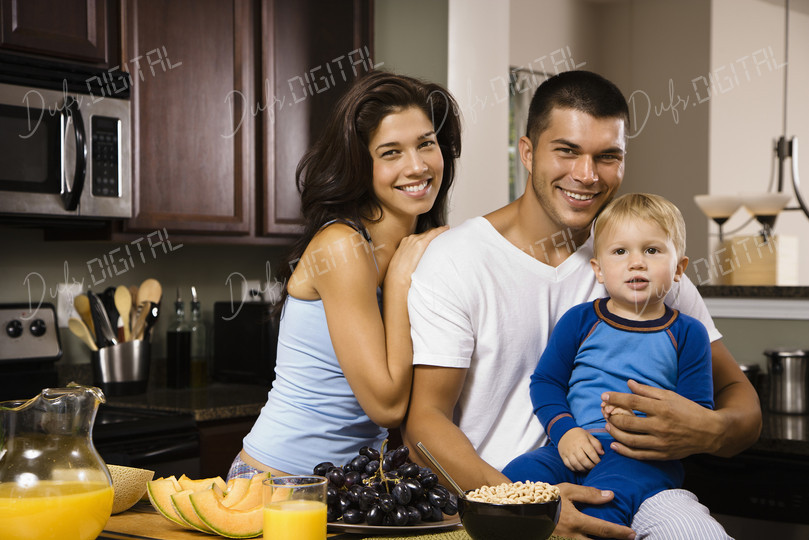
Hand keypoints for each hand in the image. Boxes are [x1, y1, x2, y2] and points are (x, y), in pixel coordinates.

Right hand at [384, 226, 447, 289]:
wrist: (397, 278)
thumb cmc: (399, 274)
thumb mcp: (403, 263)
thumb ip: (410, 258)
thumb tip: (417, 261)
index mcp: (405, 243)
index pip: (420, 236)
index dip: (428, 235)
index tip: (435, 234)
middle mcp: (410, 239)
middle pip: (425, 233)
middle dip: (434, 233)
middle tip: (444, 233)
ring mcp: (415, 240)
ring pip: (430, 232)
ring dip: (438, 232)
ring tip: (446, 231)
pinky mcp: (421, 243)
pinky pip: (433, 233)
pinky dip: (441, 230)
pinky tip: (446, 229)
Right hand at [553, 483, 635, 539]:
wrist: (522, 508)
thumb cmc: (546, 497)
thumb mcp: (567, 491)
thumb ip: (589, 494)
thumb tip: (610, 495)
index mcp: (575, 521)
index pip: (603, 529)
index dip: (620, 532)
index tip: (632, 533)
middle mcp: (571, 536)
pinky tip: (588, 539)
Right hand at [557, 427, 602, 471]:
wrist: (564, 432)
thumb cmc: (579, 435)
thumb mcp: (589, 436)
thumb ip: (597, 444)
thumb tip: (602, 453)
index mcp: (582, 441)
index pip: (591, 453)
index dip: (597, 460)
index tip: (600, 463)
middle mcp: (574, 447)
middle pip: (583, 460)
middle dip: (590, 466)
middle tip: (595, 468)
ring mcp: (568, 452)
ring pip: (576, 464)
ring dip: (583, 469)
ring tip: (588, 469)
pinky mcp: (563, 456)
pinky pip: (568, 465)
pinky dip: (575, 469)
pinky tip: (580, 468)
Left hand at [602, 379, 722, 459]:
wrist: (710, 432)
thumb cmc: (689, 410)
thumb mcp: (670, 396)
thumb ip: (647, 391)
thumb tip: (628, 383)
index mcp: (662, 409)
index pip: (633, 402)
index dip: (616, 398)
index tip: (604, 396)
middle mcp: (661, 426)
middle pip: (628, 423)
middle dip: (612, 417)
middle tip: (605, 413)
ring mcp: (661, 443)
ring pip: (630, 440)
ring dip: (615, 433)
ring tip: (608, 426)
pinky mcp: (663, 455)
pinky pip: (639, 455)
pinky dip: (624, 451)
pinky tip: (615, 445)